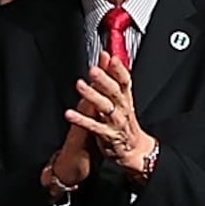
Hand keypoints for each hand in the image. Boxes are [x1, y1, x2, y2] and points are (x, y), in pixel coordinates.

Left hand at [64, 53, 156, 179]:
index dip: (119, 69)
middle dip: (104, 80)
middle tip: (93, 70)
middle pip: (115, 92)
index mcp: (126, 98)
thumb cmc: (124, 121)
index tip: (112, 58)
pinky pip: (93, 127)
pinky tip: (69, 113)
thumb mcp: (122, 98)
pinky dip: (81, 120)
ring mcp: (115, 122)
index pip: (125, 81)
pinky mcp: (107, 136)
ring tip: (80, 85)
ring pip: (105, 108)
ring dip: (92, 96)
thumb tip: (107, 55)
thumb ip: (113, 76)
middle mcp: (122, 109)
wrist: (135, 150)